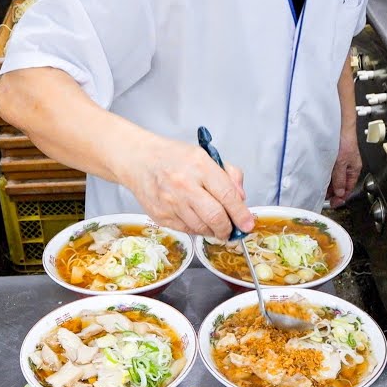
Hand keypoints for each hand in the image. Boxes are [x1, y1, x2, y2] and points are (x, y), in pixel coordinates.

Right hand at [114, 136, 253, 238]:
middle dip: (228, 229)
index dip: (241, 214)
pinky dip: (196, 228)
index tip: (247, 224)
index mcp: (200, 166)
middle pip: (215, 217)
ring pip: (201, 228)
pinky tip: (196, 219)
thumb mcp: (205, 156)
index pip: (228, 195)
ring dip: (213, 230)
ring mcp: (171, 202)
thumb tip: (241, 199)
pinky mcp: (161, 216)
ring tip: (215, 224)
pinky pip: (186, 230)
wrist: (138, 160)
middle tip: (232, 230)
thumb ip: (228, 175)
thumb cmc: (173, 157)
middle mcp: (184, 185)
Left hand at [328, 129, 361, 207]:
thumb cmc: (345, 141)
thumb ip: (340, 179)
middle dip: (334, 192)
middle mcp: (348, 167)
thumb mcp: (341, 163)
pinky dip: (327, 176)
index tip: (333, 203)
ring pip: (336, 178)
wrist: (340, 126)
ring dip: (329, 185)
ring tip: (321, 189)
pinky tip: (320, 178)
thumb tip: (340, 192)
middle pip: (342, 184)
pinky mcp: (335, 157)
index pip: (349, 188)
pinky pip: (331, 171)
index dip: (341, 197)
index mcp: (354, 169)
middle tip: (324, 198)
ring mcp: (341, 162)